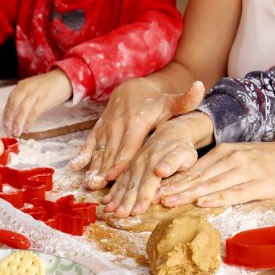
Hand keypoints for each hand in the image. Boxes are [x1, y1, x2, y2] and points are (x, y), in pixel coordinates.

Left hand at [2, 69, 72, 136]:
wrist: (64, 79)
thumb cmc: (49, 87)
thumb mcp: (32, 88)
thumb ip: (24, 97)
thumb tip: (17, 114)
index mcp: (22, 86)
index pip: (10, 101)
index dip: (6, 114)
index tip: (5, 125)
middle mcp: (26, 89)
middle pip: (13, 105)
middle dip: (9, 120)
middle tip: (8, 130)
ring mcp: (35, 94)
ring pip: (22, 110)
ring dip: (17, 123)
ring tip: (16, 132)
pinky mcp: (44, 100)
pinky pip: (33, 113)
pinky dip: (28, 122)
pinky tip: (26, 129)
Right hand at [69, 79, 203, 189]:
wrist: (134, 88)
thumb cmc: (157, 102)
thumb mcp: (172, 102)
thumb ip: (186, 100)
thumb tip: (200, 86)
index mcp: (138, 122)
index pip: (129, 145)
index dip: (121, 161)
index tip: (114, 176)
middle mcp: (120, 124)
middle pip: (112, 152)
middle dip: (105, 171)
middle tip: (98, 188)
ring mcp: (107, 127)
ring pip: (99, 150)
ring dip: (92, 168)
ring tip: (88, 184)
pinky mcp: (99, 129)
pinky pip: (89, 143)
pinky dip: (82, 155)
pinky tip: (75, 167)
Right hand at [101, 112, 213, 216]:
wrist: (172, 134)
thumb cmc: (182, 149)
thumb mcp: (184, 154)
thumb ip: (173, 163)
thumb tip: (160, 171)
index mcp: (156, 159)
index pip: (149, 181)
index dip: (143, 197)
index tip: (137, 211)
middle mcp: (141, 160)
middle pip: (133, 183)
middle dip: (125, 201)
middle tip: (119, 216)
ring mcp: (133, 163)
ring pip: (123, 181)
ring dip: (115, 197)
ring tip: (109, 211)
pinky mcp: (128, 165)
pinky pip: (119, 179)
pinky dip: (113, 191)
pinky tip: (106, 201)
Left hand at [158, 139, 274, 207]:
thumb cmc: (266, 161)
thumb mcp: (240, 157)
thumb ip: (219, 167)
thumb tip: (194, 182)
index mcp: (225, 152)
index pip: (194, 168)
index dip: (173, 179)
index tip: (154, 188)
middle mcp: (232, 159)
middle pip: (198, 176)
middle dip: (174, 188)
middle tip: (153, 197)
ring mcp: (246, 171)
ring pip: (212, 184)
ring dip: (189, 194)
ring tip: (170, 201)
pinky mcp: (259, 184)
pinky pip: (235, 192)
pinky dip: (217, 198)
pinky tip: (202, 202)